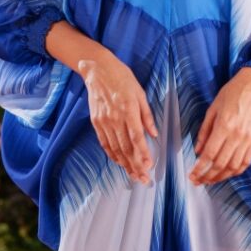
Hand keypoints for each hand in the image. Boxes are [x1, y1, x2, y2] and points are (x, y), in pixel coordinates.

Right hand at [80, 50, 156, 184]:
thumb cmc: (122, 79)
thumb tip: (154, 134)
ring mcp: (104, 122)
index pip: (136, 137)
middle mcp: (115, 118)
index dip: (142, 154)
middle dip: (135, 166)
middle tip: (144, 179)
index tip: (148, 166)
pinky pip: (105, 143)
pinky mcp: (96, 122)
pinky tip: (119, 163)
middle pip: (125, 148)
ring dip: (125, 164)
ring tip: (134, 176)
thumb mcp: (140, 93)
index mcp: (128, 110)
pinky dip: (112, 155)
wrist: (97, 70)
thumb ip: (147, 115)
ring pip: (115, 148)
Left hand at [189, 67, 250, 185]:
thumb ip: (204, 132)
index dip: (200, 168)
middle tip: (197, 181)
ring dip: (220, 177)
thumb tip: (198, 152)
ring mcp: (248, 140)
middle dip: (207, 176)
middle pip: (221, 164)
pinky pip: (246, 162)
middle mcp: (237, 135)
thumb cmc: (230, 96)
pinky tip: (226, 174)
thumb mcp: (211, 110)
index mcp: (224, 126)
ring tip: (210, 180)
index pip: (210, 154)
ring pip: (234, 167)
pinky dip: (235, 172)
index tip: (192, 175)